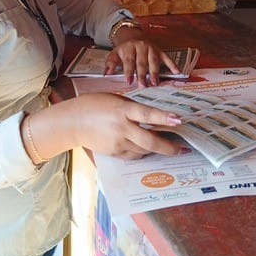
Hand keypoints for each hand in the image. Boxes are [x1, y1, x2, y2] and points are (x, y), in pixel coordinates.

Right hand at [64, 93, 183, 159]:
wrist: (73, 122)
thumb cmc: (95, 105)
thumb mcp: (116, 100)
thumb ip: (133, 109)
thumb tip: (154, 118)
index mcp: (122, 110)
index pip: (146, 114)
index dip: (164, 117)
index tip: (179, 120)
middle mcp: (122, 128)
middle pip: (149, 141)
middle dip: (168, 147)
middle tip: (182, 150)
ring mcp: (118, 143)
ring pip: (144, 150)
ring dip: (156, 149)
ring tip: (167, 147)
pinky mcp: (114, 153)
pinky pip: (133, 155)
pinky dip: (142, 152)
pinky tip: (145, 148)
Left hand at [105, 32, 178, 85]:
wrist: (132, 36)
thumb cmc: (123, 49)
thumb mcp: (114, 54)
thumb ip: (110, 64)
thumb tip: (106, 74)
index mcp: (129, 48)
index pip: (129, 61)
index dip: (129, 71)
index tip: (129, 81)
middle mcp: (141, 47)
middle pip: (142, 62)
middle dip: (143, 74)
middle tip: (143, 85)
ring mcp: (151, 48)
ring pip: (154, 61)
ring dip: (155, 72)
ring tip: (155, 83)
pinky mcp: (159, 50)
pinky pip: (166, 58)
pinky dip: (172, 65)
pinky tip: (176, 72)